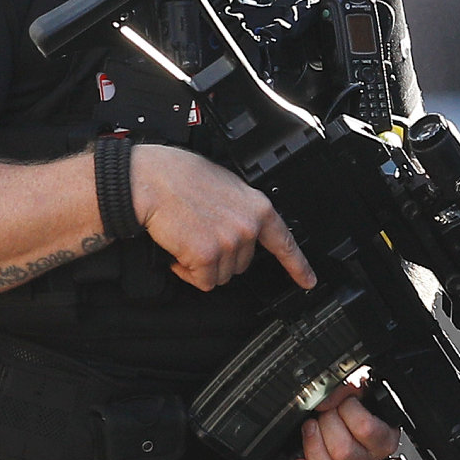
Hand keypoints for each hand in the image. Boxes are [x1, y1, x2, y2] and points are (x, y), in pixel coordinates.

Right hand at [133, 144, 313, 292]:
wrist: (151, 180)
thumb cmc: (179, 177)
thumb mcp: (225, 187)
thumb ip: (241, 211)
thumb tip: (242, 230)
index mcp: (257, 206)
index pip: (284, 242)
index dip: (298, 266)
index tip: (307, 281)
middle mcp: (248, 226)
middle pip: (241, 265)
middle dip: (218, 256)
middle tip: (199, 232)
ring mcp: (230, 242)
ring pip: (220, 276)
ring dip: (200, 265)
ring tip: (187, 237)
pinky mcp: (208, 256)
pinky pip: (202, 281)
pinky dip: (187, 272)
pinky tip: (179, 249)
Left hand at [293, 375, 400, 459]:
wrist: (338, 410)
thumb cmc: (353, 401)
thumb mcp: (356, 387)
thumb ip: (346, 387)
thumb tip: (325, 399)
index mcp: (384, 437)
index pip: (366, 429)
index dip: (348, 410)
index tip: (344, 401)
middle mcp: (370, 459)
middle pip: (344, 452)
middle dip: (327, 424)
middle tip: (326, 413)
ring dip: (314, 445)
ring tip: (313, 427)